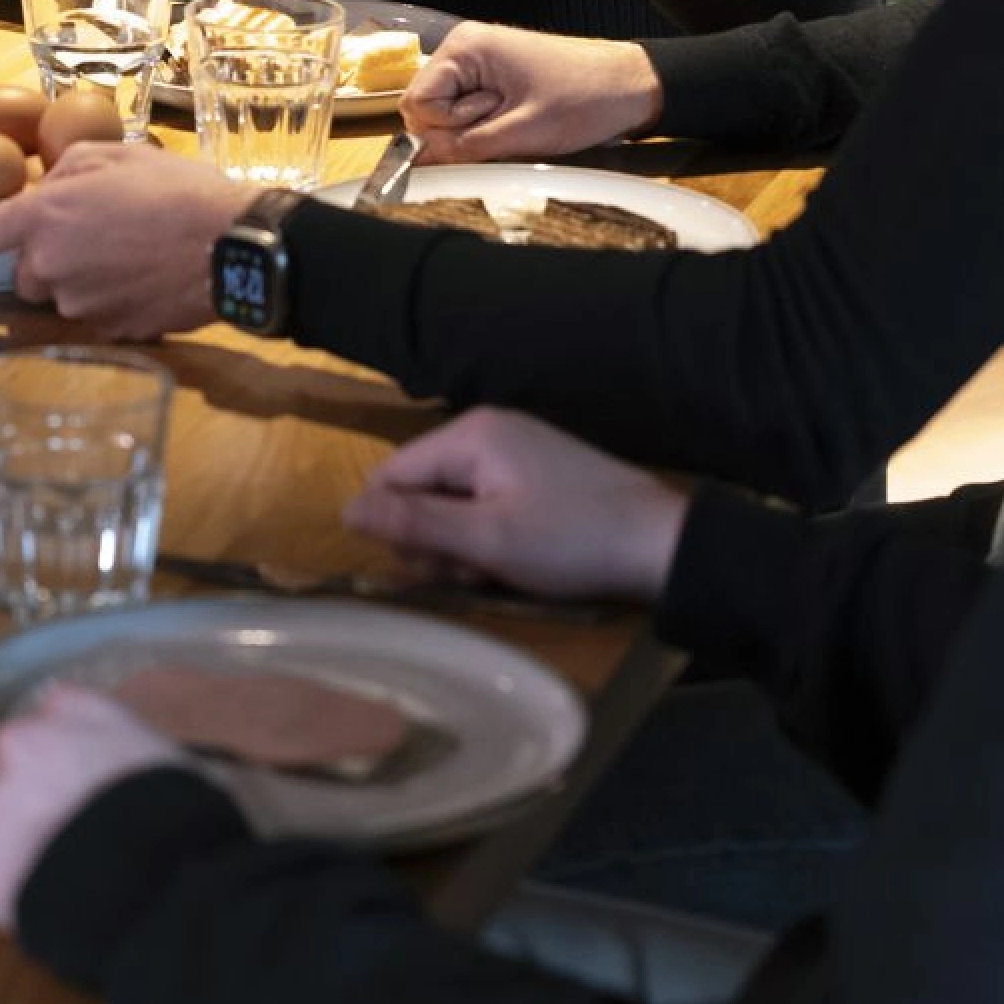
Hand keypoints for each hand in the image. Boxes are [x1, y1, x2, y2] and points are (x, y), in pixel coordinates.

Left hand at [0, 139, 251, 337]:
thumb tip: (44, 187)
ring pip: (63, 294)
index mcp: (44, 217)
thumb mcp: (117, 154)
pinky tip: (147, 276)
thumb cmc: (178, 190)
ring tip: (134, 249)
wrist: (234, 246)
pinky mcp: (112, 332)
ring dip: (84, 276)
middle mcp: (52, 268)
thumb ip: (65, 169)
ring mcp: (81, 306)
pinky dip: (113, 299)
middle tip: (99, 230)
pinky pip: (96, 315)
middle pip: (27, 271)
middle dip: (50, 255)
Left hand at [0, 681, 203, 931]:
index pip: (50, 725)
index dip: (66, 762)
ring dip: (20, 841)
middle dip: (37, 799)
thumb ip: (101, 717)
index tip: (83, 787)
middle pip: (17, 773)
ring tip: (65, 871)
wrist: (148, 880)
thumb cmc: (166, 814)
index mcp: (64, 716)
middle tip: (76, 835)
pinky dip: (2, 882)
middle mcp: (17, 747)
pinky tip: (43, 892)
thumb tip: (57, 696)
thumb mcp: (154, 743)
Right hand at [345, 406, 686, 603]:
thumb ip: (414, 523)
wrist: (660, 545)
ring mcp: (513, 451)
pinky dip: (488, 537)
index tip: (429, 569)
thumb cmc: (571, 541)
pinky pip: (484, 504)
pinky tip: (514, 561)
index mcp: (470, 434)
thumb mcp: (487, 541)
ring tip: (497, 570)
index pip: (391, 476)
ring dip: (461, 545)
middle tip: (472, 573)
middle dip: (433, 540)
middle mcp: (487, 430)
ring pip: (451, 503)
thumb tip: (344, 511)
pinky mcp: (534, 474)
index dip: (396, 528)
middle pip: (420, 489)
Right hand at [402, 22, 662, 162]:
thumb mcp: (520, 133)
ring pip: (446, 113)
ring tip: (516, 123)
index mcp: (465, 48)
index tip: (486, 128)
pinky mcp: (493, 76)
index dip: (442, 129)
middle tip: (505, 126)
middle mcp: (464, 48)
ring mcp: (478, 61)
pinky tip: (516, 122)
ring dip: (474, 130)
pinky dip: (486, 125)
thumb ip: (463, 147)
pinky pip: (468, 110)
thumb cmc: (584, 100)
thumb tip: (416, 161)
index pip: (415, 102)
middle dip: (457, 130)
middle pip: (426, 107)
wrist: (632, 86)